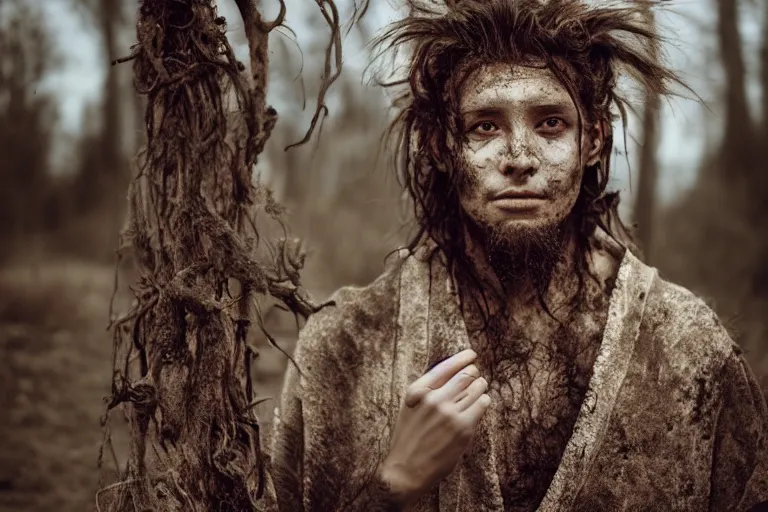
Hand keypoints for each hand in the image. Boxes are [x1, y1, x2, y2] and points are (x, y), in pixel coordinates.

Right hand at [380, 348, 490, 505]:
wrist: (404, 472)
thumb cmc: (408, 440)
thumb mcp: (410, 409)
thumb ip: (426, 391)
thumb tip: (453, 374)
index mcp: (417, 391)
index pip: (445, 366)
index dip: (462, 358)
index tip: (471, 354)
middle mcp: (433, 398)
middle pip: (465, 374)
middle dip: (473, 373)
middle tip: (476, 377)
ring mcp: (448, 413)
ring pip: (476, 387)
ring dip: (480, 387)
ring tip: (479, 390)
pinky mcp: (463, 428)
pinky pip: (482, 404)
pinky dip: (483, 402)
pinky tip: (479, 405)